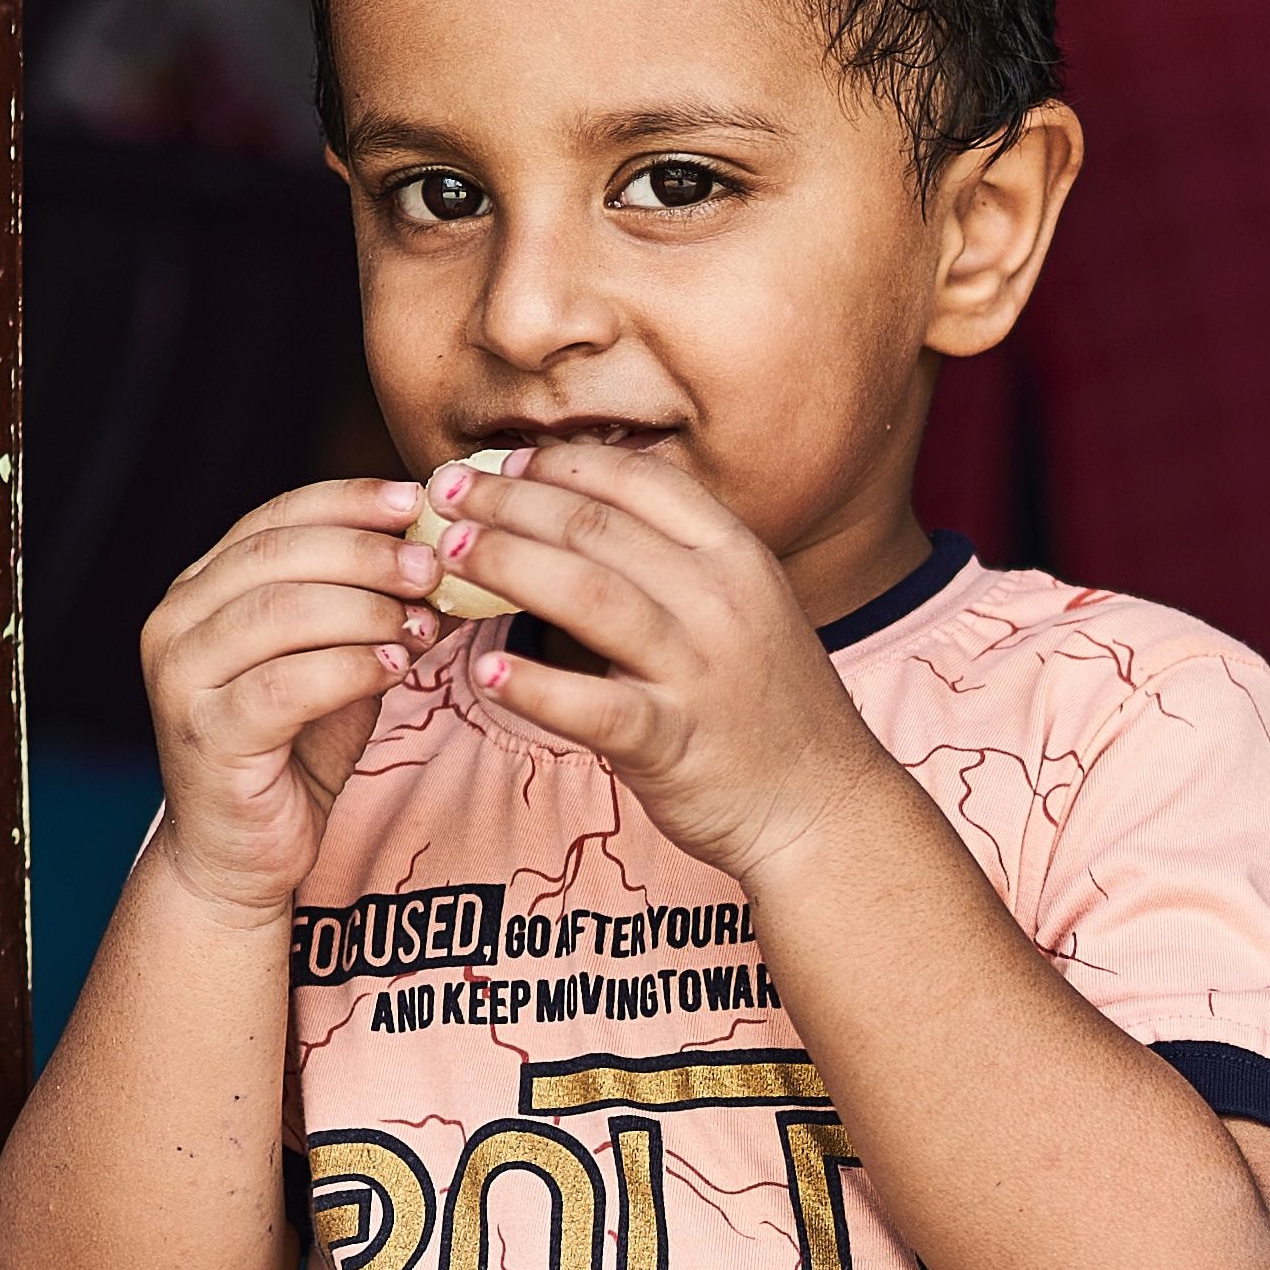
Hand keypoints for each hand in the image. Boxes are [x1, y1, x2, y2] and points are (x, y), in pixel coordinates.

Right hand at [138, 473, 434, 921]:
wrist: (241, 856)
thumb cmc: (293, 755)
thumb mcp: (338, 666)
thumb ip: (369, 611)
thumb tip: (446, 553)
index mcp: (201, 589)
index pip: (274, 519)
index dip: (348, 502)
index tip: (417, 500)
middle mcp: (176, 622)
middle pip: (276, 556)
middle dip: (365, 551)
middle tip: (434, 561)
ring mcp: (181, 679)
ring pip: (279, 614)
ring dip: (365, 608)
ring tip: (425, 618)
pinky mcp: (205, 735)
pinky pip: (287, 685)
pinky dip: (349, 668)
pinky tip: (397, 667)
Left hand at [417, 444, 886, 892]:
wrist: (823, 807)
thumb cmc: (765, 706)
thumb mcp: (741, 606)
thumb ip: (672, 560)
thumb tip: (580, 510)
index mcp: (735, 554)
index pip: (635, 479)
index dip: (556, 462)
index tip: (500, 462)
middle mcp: (720, 600)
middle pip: (595, 525)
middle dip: (509, 501)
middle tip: (446, 495)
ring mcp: (699, 670)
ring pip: (588, 594)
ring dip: (507, 564)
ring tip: (448, 555)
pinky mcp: (676, 742)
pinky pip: (596, 707)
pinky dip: (536, 687)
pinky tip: (486, 673)